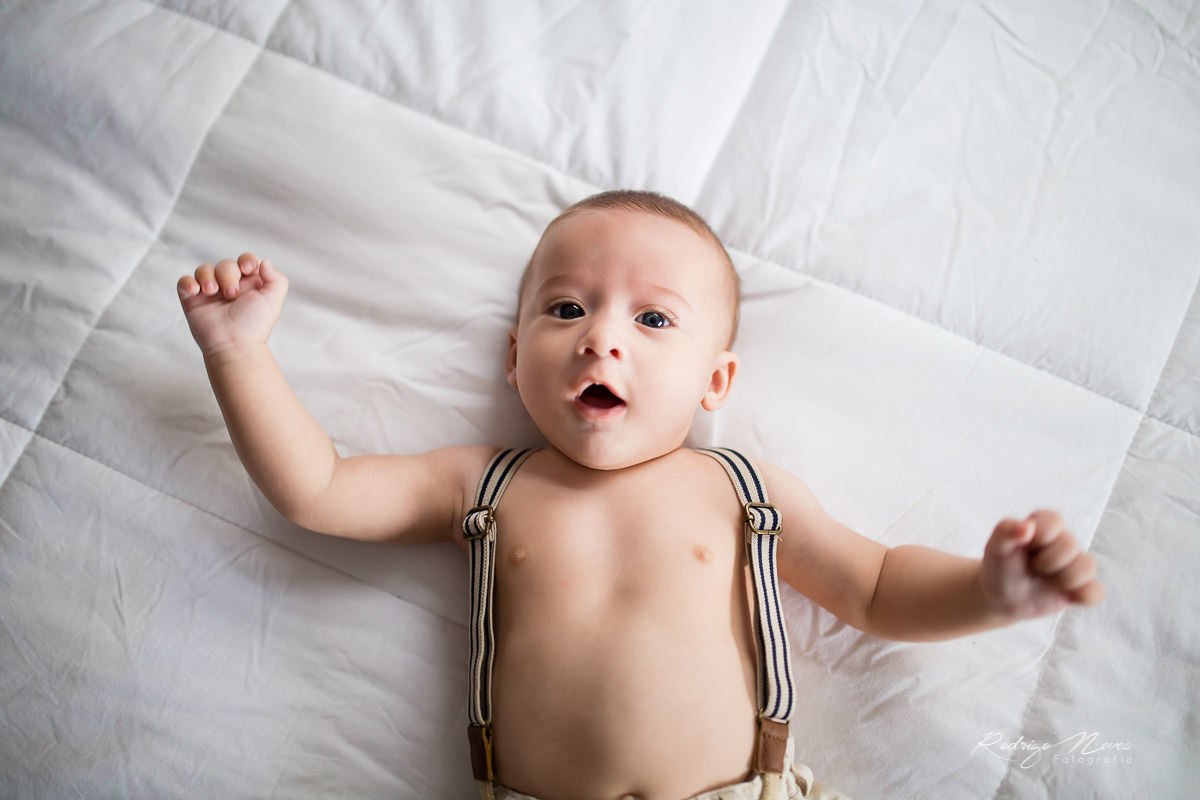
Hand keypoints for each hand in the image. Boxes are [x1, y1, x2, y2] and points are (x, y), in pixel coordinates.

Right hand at [177, 253, 287, 358]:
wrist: (234, 344)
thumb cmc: (254, 325)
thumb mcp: (273, 300)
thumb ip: (277, 279)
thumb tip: (264, 261)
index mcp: (249, 284)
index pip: (246, 261)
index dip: (246, 260)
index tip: (246, 269)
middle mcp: (230, 286)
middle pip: (225, 264)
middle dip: (228, 274)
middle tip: (231, 294)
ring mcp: (210, 292)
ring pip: (204, 269)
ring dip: (207, 276)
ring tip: (211, 291)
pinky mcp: (193, 300)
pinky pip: (185, 282)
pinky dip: (188, 282)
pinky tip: (195, 291)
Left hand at [980, 510, 1104, 620]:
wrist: (1000, 598)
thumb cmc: (1000, 567)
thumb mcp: (995, 549)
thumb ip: (1005, 531)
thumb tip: (1027, 526)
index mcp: (1044, 525)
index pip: (1054, 520)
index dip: (1039, 536)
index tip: (1023, 546)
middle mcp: (1064, 542)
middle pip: (1071, 545)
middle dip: (1046, 562)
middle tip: (1031, 568)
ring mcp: (1075, 565)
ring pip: (1088, 566)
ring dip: (1062, 579)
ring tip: (1044, 582)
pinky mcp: (1081, 588)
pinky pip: (1097, 592)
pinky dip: (1083, 596)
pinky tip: (1064, 596)